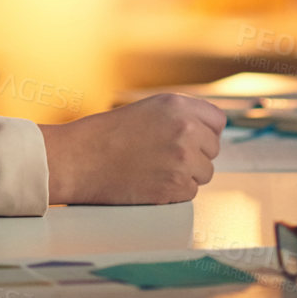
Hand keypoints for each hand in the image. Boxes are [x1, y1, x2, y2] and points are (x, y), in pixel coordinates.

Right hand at [37, 93, 225, 204]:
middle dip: (195, 155)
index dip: (204, 132)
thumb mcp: (147, 109)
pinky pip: (190, 193)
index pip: (217, 121)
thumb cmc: (106, 134)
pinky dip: (174, 192)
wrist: (78, 159)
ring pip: (204, 173)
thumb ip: (181, 115)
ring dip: (185, 174)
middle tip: (164, 156)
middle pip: (213, 149)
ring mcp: (183, 158)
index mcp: (178, 104)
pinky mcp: (176, 185)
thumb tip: (209, 131)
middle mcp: (186, 128)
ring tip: (154, 168)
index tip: (193, 139)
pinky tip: (150, 182)